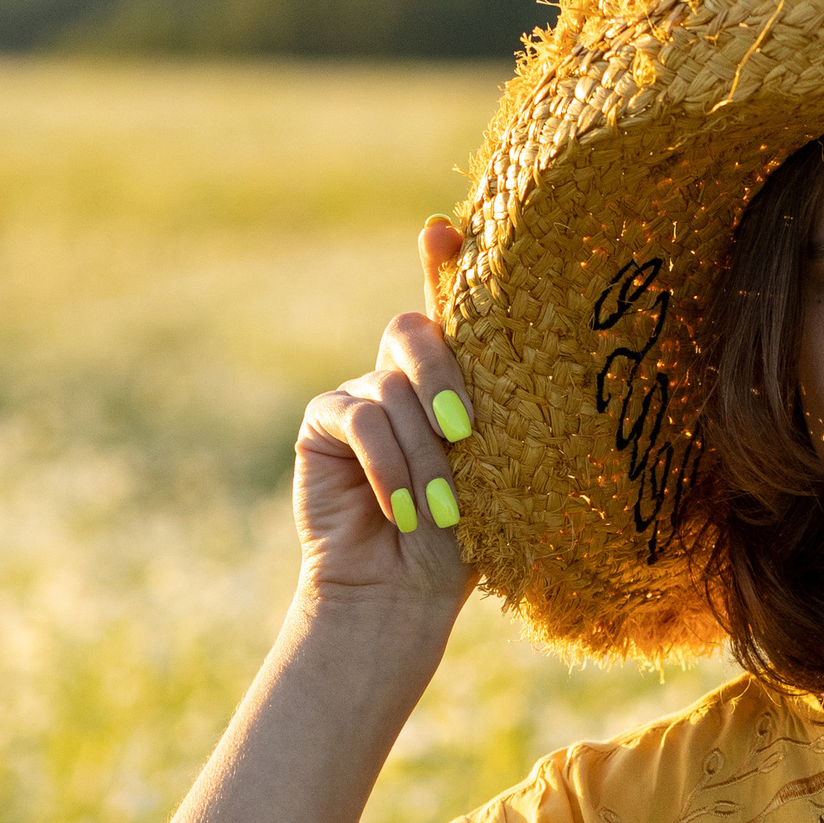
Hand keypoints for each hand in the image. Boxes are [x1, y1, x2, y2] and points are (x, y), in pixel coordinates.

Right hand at [293, 216, 477, 619]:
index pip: (453, 308)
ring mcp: (360, 392)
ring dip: (424, 455)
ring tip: (442, 509)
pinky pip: (359, 419)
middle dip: (443, 375)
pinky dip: (388, 464)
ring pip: (392, 391)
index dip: (443, 262)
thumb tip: (500, 395)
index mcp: (457, 379)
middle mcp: (404, 375)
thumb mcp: (495, 477)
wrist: (404, 593)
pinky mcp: (323, 421)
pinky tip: (402, 508)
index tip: (444, 229)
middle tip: (467, 432)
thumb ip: (493, 421)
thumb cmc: (466, 541)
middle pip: (415, 332)